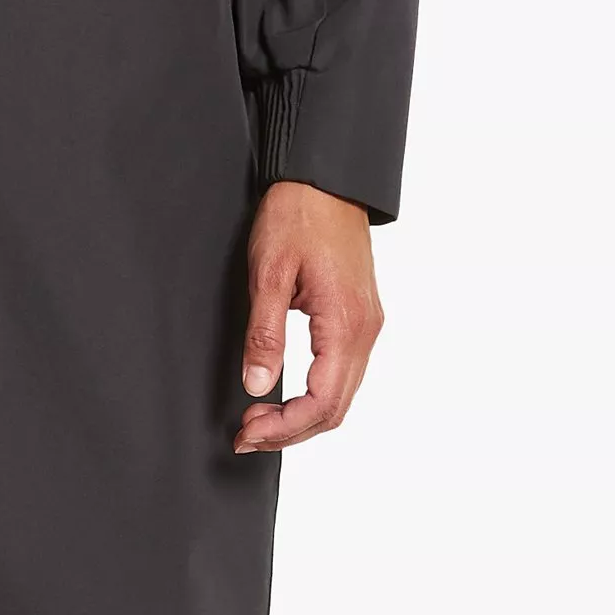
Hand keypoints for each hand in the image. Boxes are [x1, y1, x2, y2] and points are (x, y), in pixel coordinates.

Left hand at [234, 179, 382, 452]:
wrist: (326, 181)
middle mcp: (365, 330)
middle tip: (248, 434)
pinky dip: (316, 394)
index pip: (321, 402)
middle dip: (290, 431)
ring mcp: (367, 325)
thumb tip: (258, 385)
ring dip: (303, 416)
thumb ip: (264, 332)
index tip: (247, 431)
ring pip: (342, 395)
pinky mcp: (361, 317)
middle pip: (335, 409)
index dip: (283, 427)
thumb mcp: (269, 272)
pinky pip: (344, 373)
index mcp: (344, 324)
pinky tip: (287, 393)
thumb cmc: (298, 216)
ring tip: (260, 417)